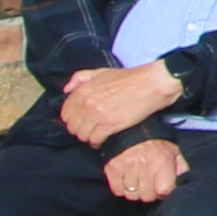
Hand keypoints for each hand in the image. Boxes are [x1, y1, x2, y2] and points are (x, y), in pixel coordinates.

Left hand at [60, 58, 185, 148]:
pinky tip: (103, 139)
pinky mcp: (110, 125)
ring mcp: (98, 115)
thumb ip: (80, 78)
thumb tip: (66, 90)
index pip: (66, 113)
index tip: (81, 121)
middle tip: (89, 129)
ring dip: (88, 137)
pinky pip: (95, 140)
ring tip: (96, 134)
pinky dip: (97, 142)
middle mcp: (87, 103)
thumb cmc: (128, 78)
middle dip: (79, 129)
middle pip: (72, 127)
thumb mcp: (101, 72)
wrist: (151, 84)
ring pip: (82, 135)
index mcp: (82, 90)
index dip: (72, 119)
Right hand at [102, 138, 183, 207]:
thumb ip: (181, 169)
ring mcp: (126, 167)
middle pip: (147, 197)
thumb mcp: (174, 152)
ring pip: (131, 195)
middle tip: (149, 182)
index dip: (163, 192)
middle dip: (149, 192)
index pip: (163, 192)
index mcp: (162, 161)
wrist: (132, 130)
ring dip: (134, 191)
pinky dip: (121, 188)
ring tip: (137, 180)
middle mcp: (144, 165)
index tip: (162, 186)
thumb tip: (183, 183)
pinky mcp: (112, 168)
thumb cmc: (156, 145)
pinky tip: (126, 179)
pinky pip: (117, 191)